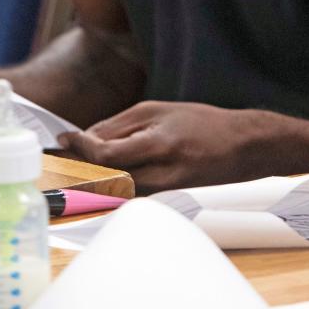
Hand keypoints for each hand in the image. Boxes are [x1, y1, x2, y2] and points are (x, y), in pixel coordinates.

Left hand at [57, 101, 268, 191]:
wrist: (244, 146)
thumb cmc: (203, 122)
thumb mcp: (160, 110)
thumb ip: (122, 124)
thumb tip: (88, 138)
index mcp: (159, 140)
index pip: (106, 152)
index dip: (80, 148)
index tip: (64, 140)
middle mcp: (162, 169)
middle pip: (107, 177)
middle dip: (83, 166)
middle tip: (66, 156)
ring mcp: (166, 188)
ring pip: (117, 189)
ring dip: (97, 178)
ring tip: (84, 164)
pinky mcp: (169, 198)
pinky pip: (133, 194)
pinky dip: (117, 184)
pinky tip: (110, 173)